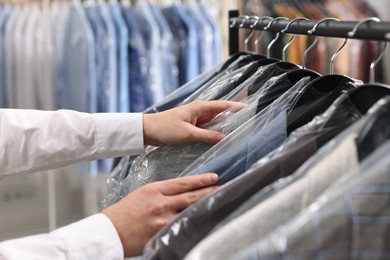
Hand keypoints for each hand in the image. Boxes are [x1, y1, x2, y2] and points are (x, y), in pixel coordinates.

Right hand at [101, 173, 219, 256]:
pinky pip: (182, 226)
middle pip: (191, 195)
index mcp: (154, 189)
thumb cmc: (124, 212)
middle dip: (209, 190)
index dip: (201, 180)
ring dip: (205, 205)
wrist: (110, 231)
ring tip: (219, 201)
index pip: (183, 182)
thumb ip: (162, 192)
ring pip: (190, 210)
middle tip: (223, 187)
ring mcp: (162, 219)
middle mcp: (160, 202)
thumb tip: (182, 191)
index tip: (214, 177)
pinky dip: (194, 222)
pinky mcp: (162, 233)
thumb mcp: (142, 194)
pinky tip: (203, 220)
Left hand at [142, 100, 243, 145]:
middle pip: (221, 114)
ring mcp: (196, 119)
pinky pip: (207, 129)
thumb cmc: (165, 128)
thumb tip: (224, 138)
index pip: (223, 105)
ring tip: (238, 133)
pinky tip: (220, 140)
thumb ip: (207, 136)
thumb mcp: (188, 133)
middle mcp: (200, 111)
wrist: (147, 130)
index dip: (237, 106)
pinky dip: (214, 133)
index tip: (250, 108)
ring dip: (224, 127)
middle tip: (248, 125)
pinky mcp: (192, 127)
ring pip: (215, 123)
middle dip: (233, 118)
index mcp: (200, 107)